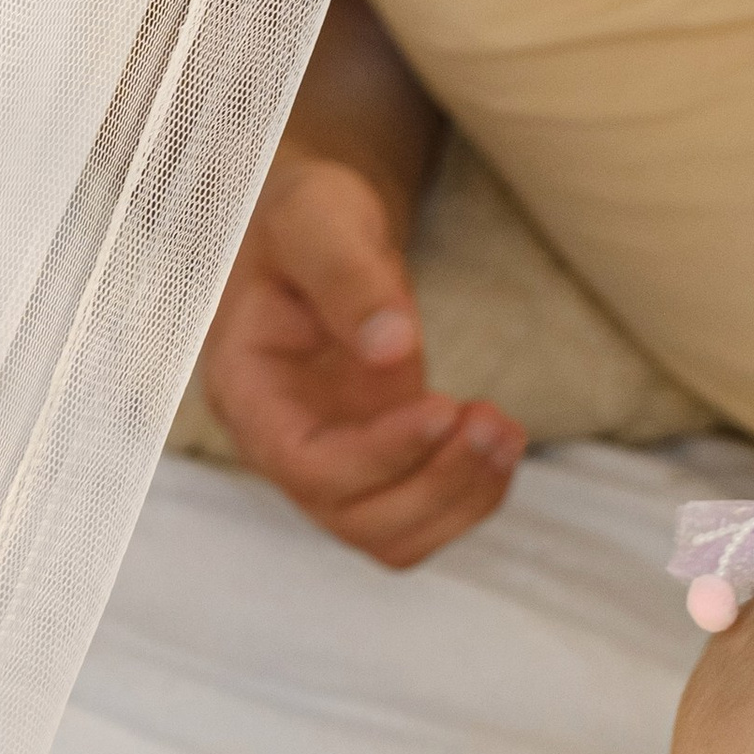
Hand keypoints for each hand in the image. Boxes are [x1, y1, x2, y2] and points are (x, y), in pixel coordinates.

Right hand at [198, 155, 524, 568]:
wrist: (320, 232)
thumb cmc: (304, 217)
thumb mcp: (316, 218)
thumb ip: (345, 276)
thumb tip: (393, 348)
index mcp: (247, 391)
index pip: (305, 465)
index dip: (379, 454)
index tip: (445, 407)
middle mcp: (282, 445)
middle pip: (354, 518)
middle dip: (435, 482)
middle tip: (494, 421)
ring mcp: (331, 463)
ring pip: (393, 536)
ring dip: (461, 499)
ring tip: (506, 430)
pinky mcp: (378, 465)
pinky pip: (422, 517)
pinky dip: (471, 495)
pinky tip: (500, 439)